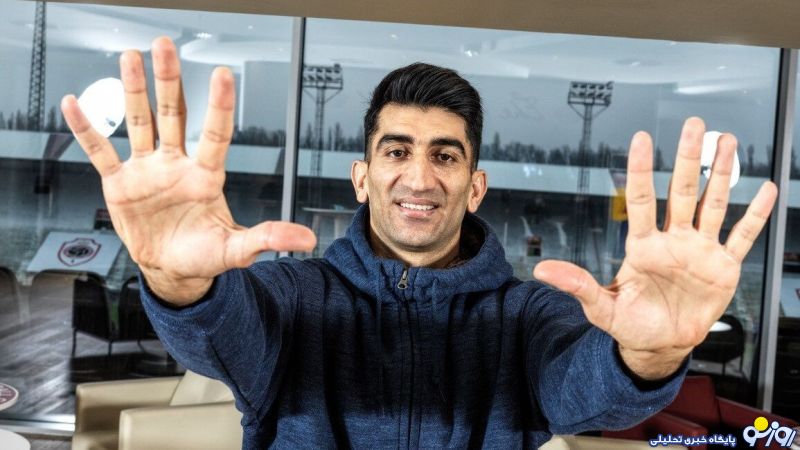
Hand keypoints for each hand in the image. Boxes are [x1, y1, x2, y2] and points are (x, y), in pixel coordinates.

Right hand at [61, 37, 315, 304]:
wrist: (170, 269)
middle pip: (173, 114)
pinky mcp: (120, 183)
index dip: (218, 106)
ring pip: (140, 122)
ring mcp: (148, 170)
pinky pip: (100, 152)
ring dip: (134, 90)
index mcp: (206, 177)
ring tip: (130, 57)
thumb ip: (268, 237)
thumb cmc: (204, 255)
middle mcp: (177, 165)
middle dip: (169, 80)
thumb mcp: (236, 248)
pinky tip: (75, 105)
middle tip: (167, 45)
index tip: (222, 74)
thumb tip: (307, 240)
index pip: (215, 134)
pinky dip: (87, 130)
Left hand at [533, 117, 777, 379]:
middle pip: (682, 192)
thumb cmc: (630, 323)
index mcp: (642, 247)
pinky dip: (754, 215)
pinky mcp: (723, 266)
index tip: (641, 140)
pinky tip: (763, 190)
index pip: (641, 200)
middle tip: (694, 125)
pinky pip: (742, 236)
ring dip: (721, 175)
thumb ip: (578, 285)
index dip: (641, 170)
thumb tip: (542, 272)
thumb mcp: (601, 307)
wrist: (662, 344)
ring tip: (726, 143)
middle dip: (688, 159)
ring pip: (712, 204)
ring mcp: (699, 250)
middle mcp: (672, 240)